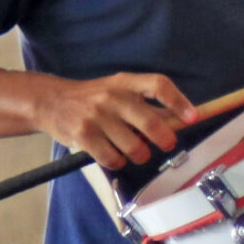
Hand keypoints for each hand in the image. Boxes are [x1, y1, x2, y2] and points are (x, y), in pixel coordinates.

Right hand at [31, 72, 194, 169]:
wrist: (50, 100)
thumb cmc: (92, 98)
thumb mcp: (117, 90)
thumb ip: (145, 104)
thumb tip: (180, 122)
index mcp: (124, 82)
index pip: (158, 84)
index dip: (178, 101)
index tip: (192, 117)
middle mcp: (111, 96)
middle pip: (151, 122)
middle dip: (164, 139)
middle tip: (165, 144)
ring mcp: (96, 116)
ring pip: (134, 147)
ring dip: (139, 155)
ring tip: (134, 151)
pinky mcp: (83, 135)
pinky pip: (112, 158)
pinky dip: (118, 162)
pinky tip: (114, 156)